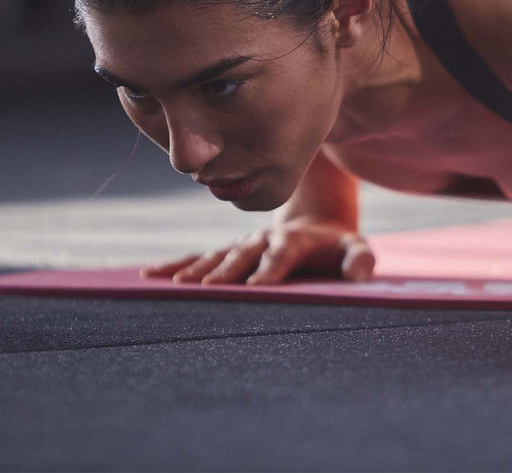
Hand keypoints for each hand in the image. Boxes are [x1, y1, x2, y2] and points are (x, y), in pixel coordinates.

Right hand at [140, 216, 375, 285]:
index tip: (258, 288)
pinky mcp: (230, 250)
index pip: (284, 253)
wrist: (316, 222)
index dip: (272, 269)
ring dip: (195, 269)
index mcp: (297, 239)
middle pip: (244, 253)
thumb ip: (361, 260)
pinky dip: (176, 265)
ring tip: (172, 285)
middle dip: (226, 270)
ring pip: (217, 255)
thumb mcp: (357, 249)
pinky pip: (199, 257)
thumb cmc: (338, 247)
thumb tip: (358, 274)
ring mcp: (244, 243)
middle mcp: (265, 238)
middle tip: (206, 288)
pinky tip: (151, 276)